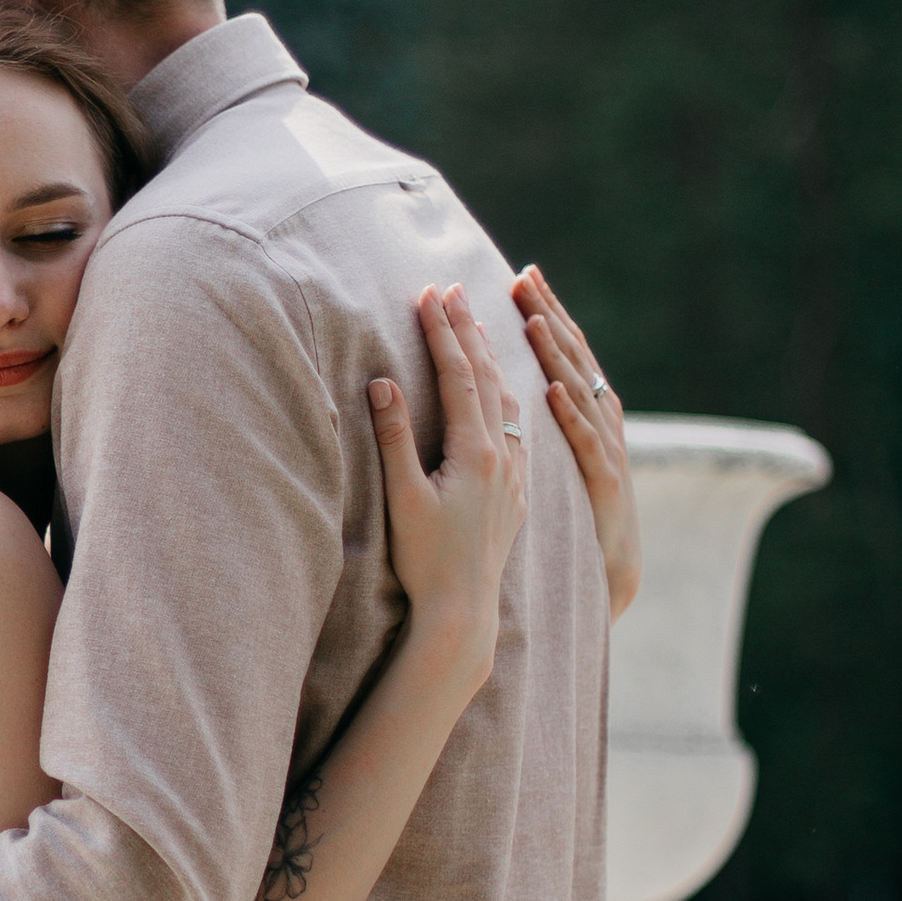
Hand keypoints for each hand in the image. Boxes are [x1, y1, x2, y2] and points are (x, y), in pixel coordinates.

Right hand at [367, 283, 527, 701]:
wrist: (464, 610)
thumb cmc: (426, 559)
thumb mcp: (402, 497)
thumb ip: (394, 438)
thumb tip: (382, 382)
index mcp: (476, 453)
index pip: (460, 377)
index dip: (443, 332)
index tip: (430, 294)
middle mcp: (504, 458)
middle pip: (488, 379)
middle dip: (468, 331)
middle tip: (454, 290)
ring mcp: (514, 475)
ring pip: (509, 402)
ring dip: (491, 360)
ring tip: (478, 327)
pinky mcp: (515, 493)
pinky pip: (518, 429)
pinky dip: (506, 397)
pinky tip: (503, 394)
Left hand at [515, 264, 637, 617]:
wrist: (614, 568)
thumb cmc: (583, 507)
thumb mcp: (563, 452)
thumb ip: (547, 413)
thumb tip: (525, 374)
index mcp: (584, 411)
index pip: (562, 350)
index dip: (546, 311)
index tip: (523, 274)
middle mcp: (598, 421)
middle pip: (573, 358)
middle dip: (549, 314)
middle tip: (524, 275)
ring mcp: (604, 450)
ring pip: (580, 392)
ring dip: (558, 356)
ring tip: (532, 320)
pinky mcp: (604, 482)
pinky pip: (585, 444)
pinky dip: (572, 415)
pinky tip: (553, 391)